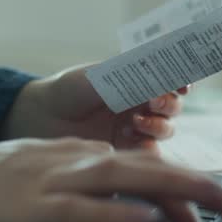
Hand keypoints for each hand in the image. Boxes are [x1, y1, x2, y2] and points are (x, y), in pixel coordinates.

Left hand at [0, 64, 189, 149]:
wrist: (40, 117)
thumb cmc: (68, 90)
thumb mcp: (102, 76)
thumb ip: (135, 74)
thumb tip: (166, 67)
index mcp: (137, 80)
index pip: (171, 80)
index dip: (181, 82)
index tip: (181, 84)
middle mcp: (139, 104)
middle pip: (172, 107)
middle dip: (169, 104)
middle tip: (154, 102)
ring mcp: (133, 129)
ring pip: (165, 130)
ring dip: (158, 126)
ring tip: (136, 122)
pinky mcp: (125, 152)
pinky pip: (149, 154)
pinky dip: (148, 149)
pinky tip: (133, 140)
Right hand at [0, 138, 221, 221]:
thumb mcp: (42, 179)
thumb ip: (83, 186)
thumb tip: (125, 202)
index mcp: (79, 157)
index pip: (146, 168)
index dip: (190, 185)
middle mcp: (75, 161)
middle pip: (151, 167)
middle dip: (204, 186)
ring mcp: (54, 180)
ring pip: (127, 179)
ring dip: (178, 190)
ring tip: (219, 202)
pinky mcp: (31, 205)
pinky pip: (81, 208)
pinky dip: (116, 212)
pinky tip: (145, 218)